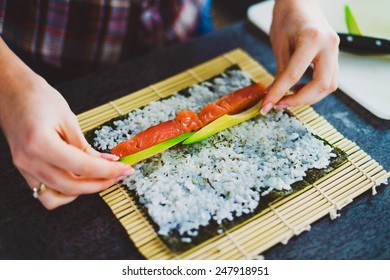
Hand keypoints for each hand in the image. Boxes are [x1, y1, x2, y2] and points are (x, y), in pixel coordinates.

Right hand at [0, 39, 133, 208]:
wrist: (9, 90)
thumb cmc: (37, 97)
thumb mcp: (68, 118)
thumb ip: (85, 146)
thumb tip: (107, 163)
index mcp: (41, 144)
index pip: (83, 167)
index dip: (109, 171)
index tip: (126, 169)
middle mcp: (29, 161)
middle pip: (71, 187)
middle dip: (101, 184)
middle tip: (119, 174)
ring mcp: (23, 168)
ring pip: (56, 197)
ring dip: (82, 191)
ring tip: (100, 178)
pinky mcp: (24, 169)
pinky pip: (44, 192)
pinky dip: (64, 191)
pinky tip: (79, 179)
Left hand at [261, 0, 339, 113]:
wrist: (301, 1)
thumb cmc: (288, 17)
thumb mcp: (279, 44)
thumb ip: (281, 71)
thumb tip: (275, 95)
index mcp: (312, 39)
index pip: (294, 75)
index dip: (279, 93)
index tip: (266, 105)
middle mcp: (329, 45)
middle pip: (321, 85)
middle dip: (300, 100)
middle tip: (279, 104)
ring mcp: (336, 51)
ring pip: (329, 85)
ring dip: (309, 97)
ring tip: (287, 98)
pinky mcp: (335, 55)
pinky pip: (329, 80)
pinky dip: (314, 90)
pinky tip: (299, 90)